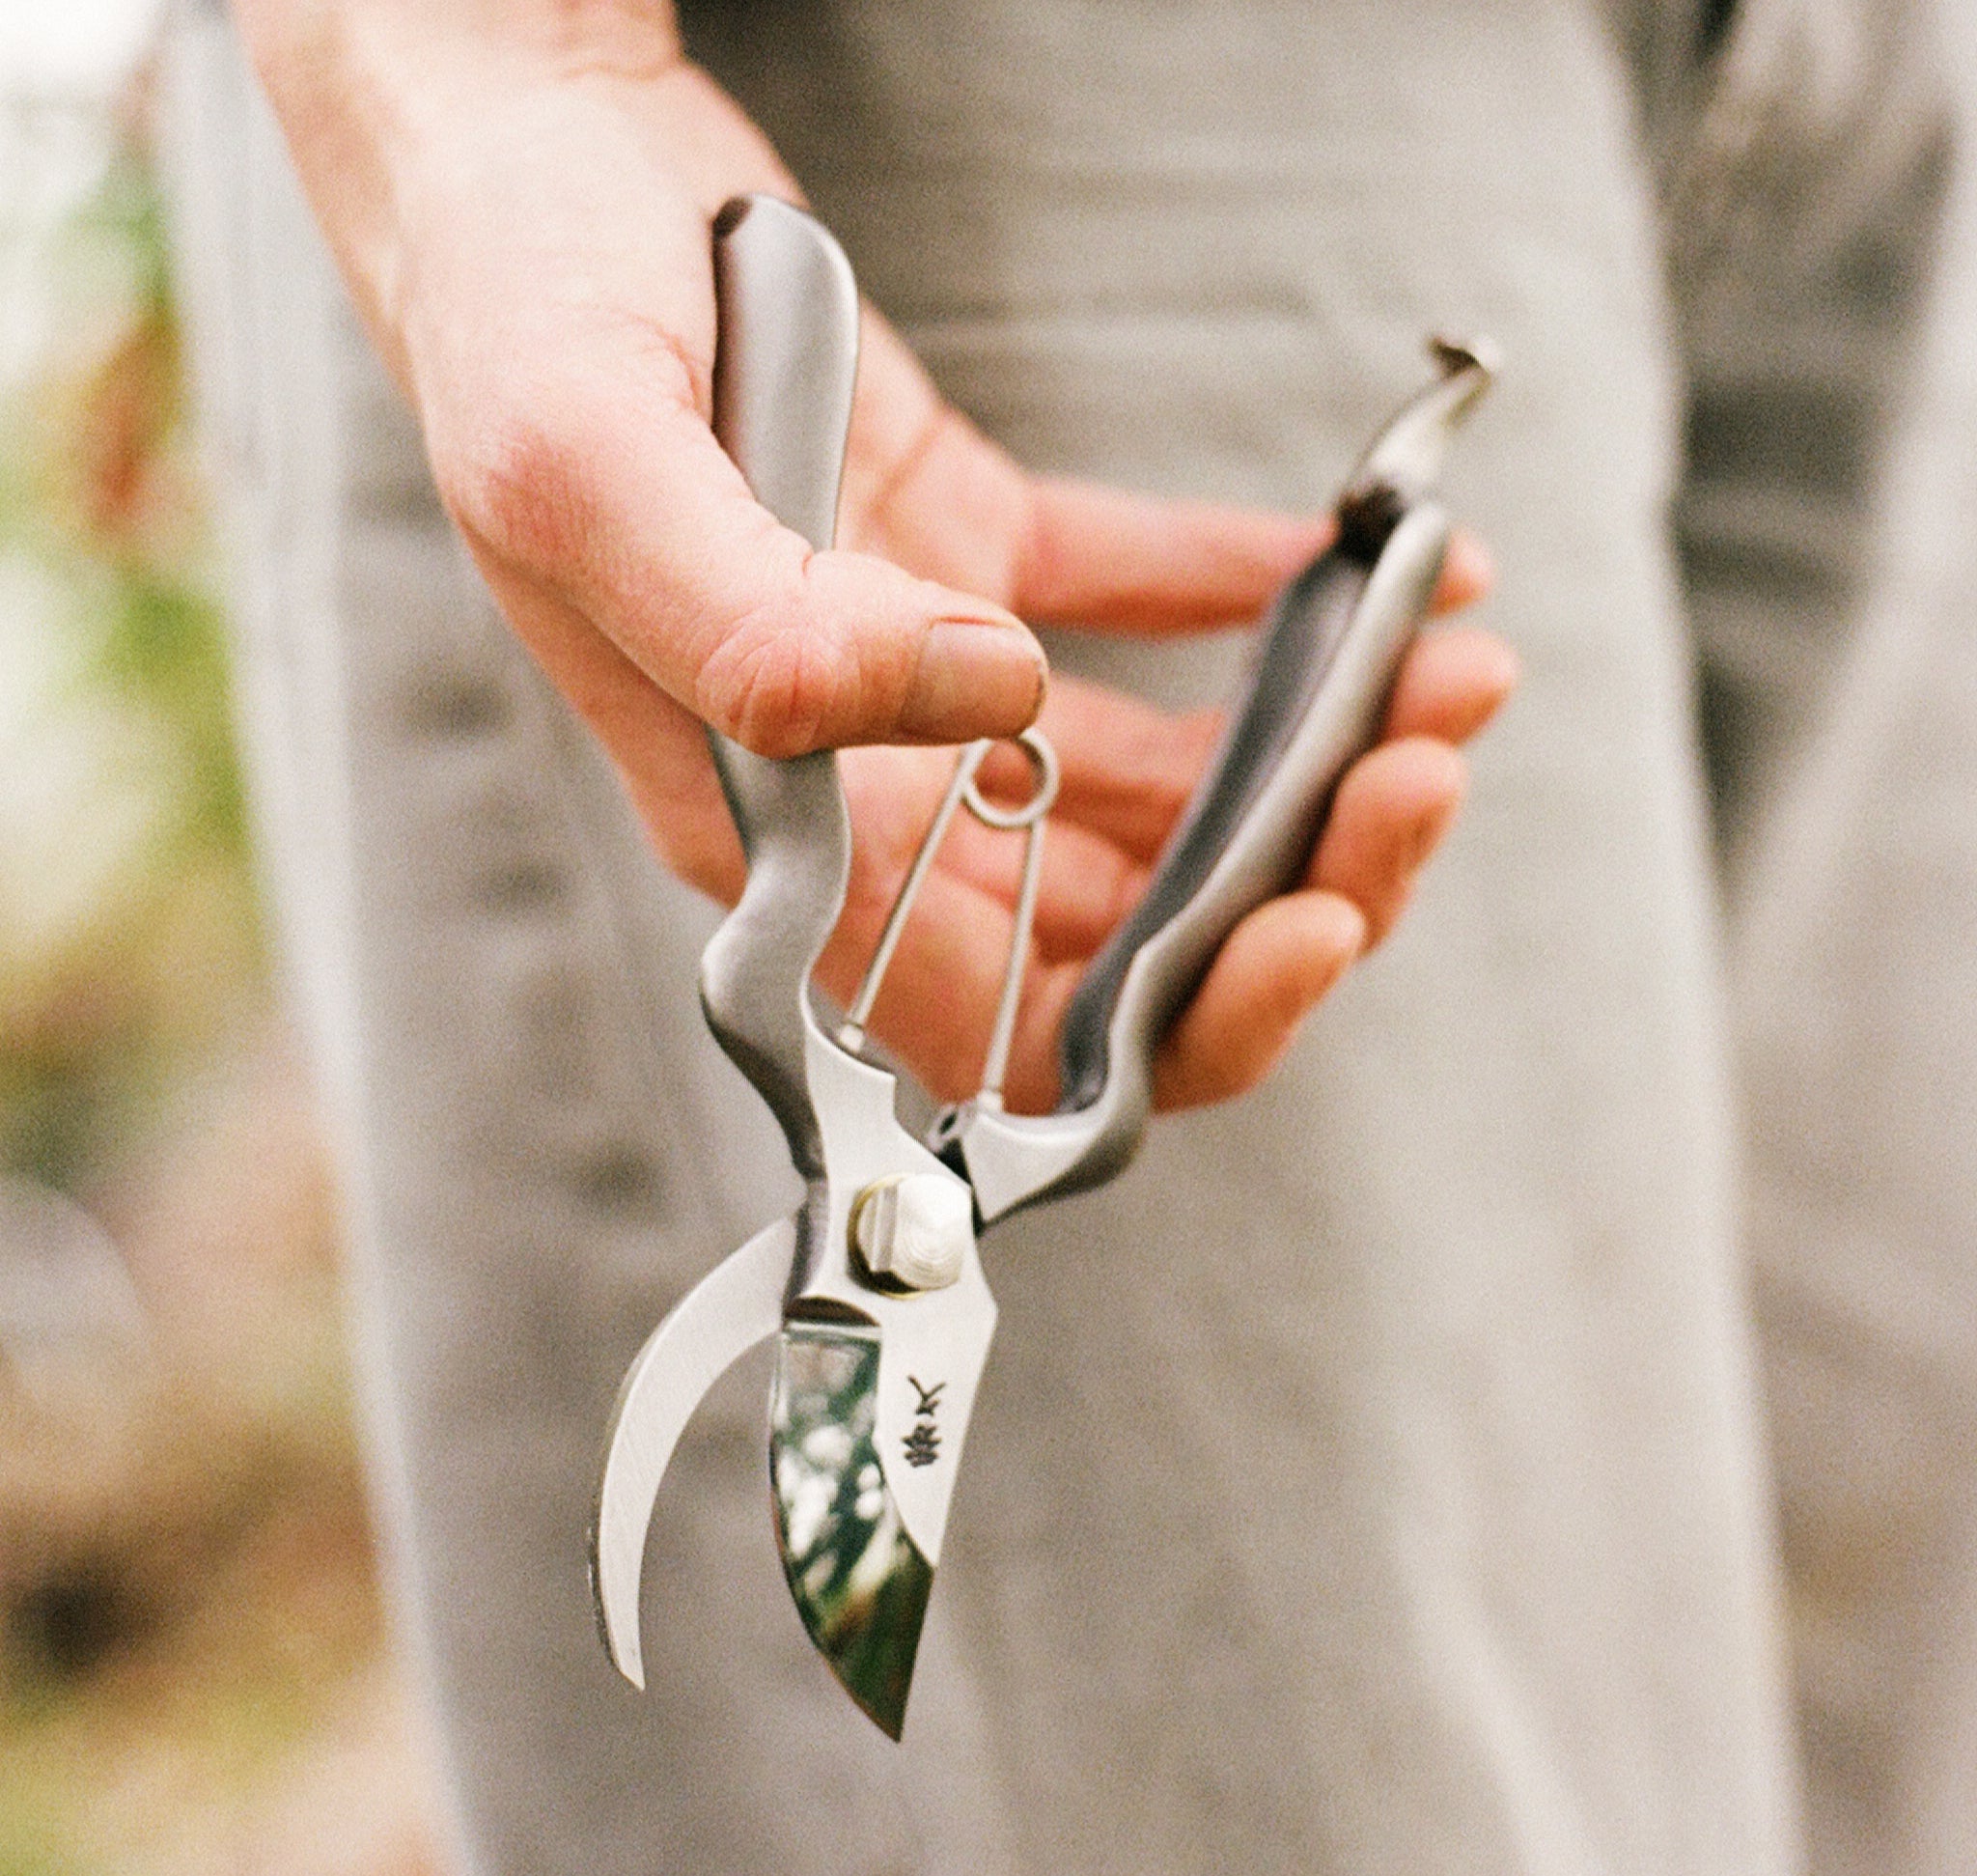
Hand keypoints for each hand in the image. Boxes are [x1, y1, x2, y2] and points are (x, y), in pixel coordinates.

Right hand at [236, 0, 1515, 1111]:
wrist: (523, 156)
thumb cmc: (517, 311)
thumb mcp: (594, 472)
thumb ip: (764, 631)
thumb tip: (979, 697)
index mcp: (770, 827)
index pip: (989, 1017)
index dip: (1165, 1016)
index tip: (1310, 917)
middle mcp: (855, 785)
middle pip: (1108, 924)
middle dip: (1288, 882)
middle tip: (1419, 772)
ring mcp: (919, 676)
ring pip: (1147, 787)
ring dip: (1310, 746)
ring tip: (1447, 659)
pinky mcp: (962, 556)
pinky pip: (1132, 610)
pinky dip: (1251, 596)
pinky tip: (1348, 564)